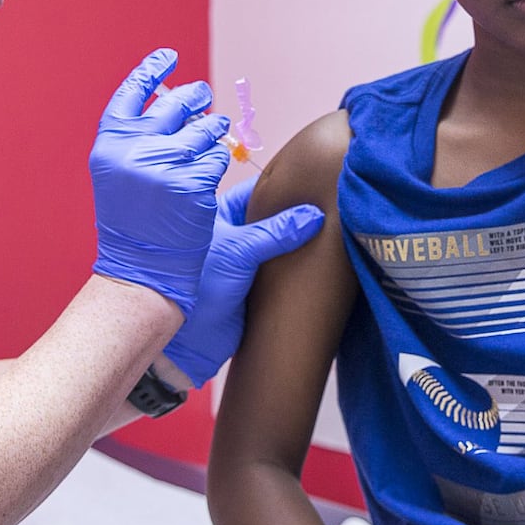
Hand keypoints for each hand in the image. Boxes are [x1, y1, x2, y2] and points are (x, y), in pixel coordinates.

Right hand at [90, 49, 230, 311]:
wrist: (142, 275)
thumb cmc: (134, 229)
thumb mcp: (123, 179)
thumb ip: (140, 142)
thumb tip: (170, 104)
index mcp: (110, 146)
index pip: (129, 95)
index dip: (150, 72)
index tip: (168, 57)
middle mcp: (132, 151)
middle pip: (174, 106)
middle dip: (194, 99)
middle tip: (203, 98)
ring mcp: (162, 166)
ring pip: (202, 130)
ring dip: (213, 130)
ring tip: (214, 135)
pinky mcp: (191, 184)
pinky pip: (217, 157)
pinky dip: (219, 163)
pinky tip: (212, 175)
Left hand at [163, 177, 324, 385]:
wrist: (190, 342)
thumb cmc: (199, 287)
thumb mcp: (238, 251)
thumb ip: (276, 232)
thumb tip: (314, 215)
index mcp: (220, 215)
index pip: (256, 191)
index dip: (283, 186)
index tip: (315, 181)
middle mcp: (235, 234)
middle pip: (272, 216)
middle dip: (297, 215)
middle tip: (332, 206)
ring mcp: (247, 260)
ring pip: (280, 244)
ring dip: (300, 242)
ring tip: (335, 231)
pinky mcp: (257, 285)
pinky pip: (283, 269)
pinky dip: (299, 266)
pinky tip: (324, 261)